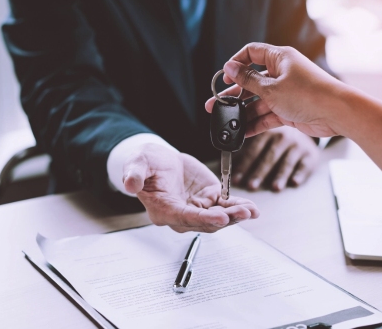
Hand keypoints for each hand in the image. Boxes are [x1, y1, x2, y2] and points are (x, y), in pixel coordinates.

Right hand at [122, 143, 259, 232]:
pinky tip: (252, 209)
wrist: (159, 160)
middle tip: (242, 213)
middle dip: (226, 219)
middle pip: (206, 222)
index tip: (220, 217)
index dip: (203, 219)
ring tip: (251, 211)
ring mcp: (198, 209)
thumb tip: (129, 184)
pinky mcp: (210, 200)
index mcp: (163, 210)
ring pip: (219, 217)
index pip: (184, 218)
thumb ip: (134, 174)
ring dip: (236, 215)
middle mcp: (182, 215)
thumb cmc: (147, 164)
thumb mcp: (137, 163)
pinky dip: (239, 207)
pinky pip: (226, 206)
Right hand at [205, 43, 352, 137]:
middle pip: (251, 81)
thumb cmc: (309, 94)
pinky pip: (267, 115)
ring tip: (227, 122)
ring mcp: (285, 93)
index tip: (224, 77)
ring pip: (258, 101)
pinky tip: (243, 132)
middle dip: (233, 94)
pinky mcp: (289, 110)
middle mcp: (282, 74)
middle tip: (215, 104)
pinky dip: (256, 123)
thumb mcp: (271, 88)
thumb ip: (248, 80)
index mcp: (279, 59)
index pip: (252, 53)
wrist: (336, 113)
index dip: (236, 64)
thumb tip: (230, 68)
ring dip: (243, 112)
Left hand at [232, 127, 319, 190]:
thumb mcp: (266, 133)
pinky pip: (305, 165)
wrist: (308, 129)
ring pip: (287, 162)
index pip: (253, 150)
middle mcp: (284, 136)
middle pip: (269, 157)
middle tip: (251, 186)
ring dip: (280, 175)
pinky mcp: (311, 154)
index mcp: (268, 131)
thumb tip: (226, 153)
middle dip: (259, 172)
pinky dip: (300, 174)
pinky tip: (294, 182)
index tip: (236, 179)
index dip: (244, 165)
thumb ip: (250, 142)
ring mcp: (298, 145)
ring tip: (274, 188)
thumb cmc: (280, 137)